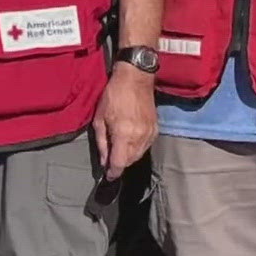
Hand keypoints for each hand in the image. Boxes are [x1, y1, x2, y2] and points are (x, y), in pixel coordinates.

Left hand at [92, 64, 156, 180]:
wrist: (136, 79)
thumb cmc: (114, 96)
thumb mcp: (100, 119)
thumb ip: (102, 143)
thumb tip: (104, 161)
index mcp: (124, 135)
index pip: (120, 164)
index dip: (113, 173)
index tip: (108, 176)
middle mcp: (139, 137)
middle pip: (130, 162)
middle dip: (120, 164)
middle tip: (110, 161)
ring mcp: (150, 133)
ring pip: (139, 155)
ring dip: (129, 157)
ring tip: (119, 151)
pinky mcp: (156, 129)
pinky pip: (146, 146)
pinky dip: (138, 149)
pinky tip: (130, 143)